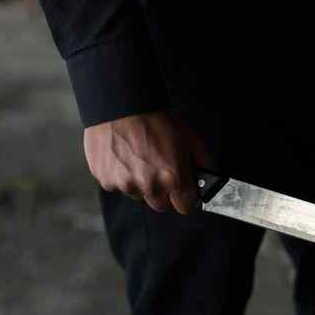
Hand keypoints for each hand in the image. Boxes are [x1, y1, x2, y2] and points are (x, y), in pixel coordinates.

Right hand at [83, 110, 214, 214]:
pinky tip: (124, 158)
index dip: (185, 199)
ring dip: (141, 185)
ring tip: (139, 160)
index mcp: (173, 177)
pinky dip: (122, 177)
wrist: (121, 107)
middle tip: (159, 171)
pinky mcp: (106, 181)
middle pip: (161, 205)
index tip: (183, 192)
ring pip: (138, 196)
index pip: (185, 207)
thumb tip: (207, 177)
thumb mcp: (189, 137)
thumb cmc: (154, 120)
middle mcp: (149, 186)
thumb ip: (203, 162)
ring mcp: (126, 185)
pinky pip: (118, 188)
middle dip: (163, 193)